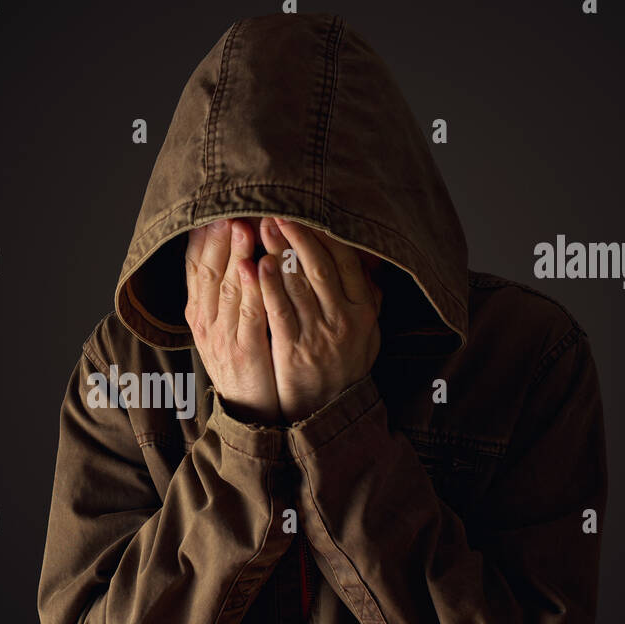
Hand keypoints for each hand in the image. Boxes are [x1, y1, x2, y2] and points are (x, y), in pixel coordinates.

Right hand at [184, 218, 281, 423]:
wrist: (247, 411)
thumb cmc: (243, 362)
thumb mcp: (226, 324)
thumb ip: (228, 289)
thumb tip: (235, 248)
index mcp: (199, 311)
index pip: (195, 264)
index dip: (204, 235)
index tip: (214, 208)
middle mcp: (205, 320)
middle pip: (207, 270)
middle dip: (218, 237)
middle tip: (229, 208)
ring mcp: (222, 336)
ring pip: (226, 288)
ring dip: (234, 255)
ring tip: (243, 226)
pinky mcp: (244, 351)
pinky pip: (248, 315)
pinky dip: (251, 290)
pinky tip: (257, 268)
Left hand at [256, 216, 382, 421]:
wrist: (331, 411)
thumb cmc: (345, 365)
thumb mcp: (368, 332)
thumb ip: (369, 299)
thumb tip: (370, 263)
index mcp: (365, 310)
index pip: (346, 262)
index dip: (325, 235)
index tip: (306, 213)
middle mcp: (344, 319)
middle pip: (320, 267)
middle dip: (297, 236)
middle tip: (276, 212)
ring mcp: (318, 335)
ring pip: (297, 285)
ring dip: (277, 253)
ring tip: (261, 229)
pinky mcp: (293, 349)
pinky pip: (278, 311)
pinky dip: (266, 286)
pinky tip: (254, 266)